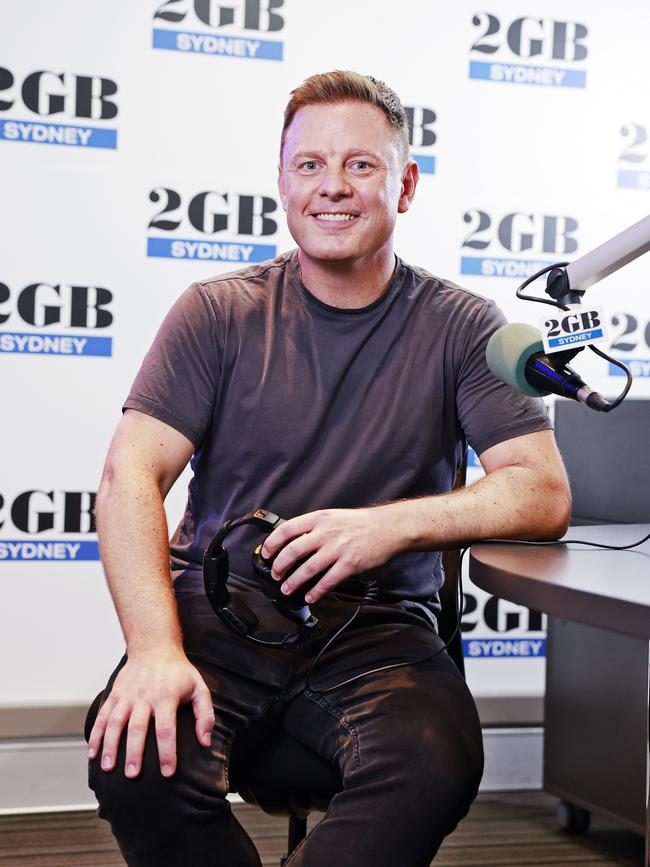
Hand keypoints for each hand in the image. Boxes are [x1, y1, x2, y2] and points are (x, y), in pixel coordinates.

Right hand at [86, 650, 214, 778]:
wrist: (154, 646)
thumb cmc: (178, 671)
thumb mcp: (199, 687)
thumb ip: (205, 715)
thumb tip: (205, 741)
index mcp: (166, 696)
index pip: (166, 728)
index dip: (167, 752)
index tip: (168, 772)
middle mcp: (144, 696)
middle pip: (137, 728)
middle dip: (134, 753)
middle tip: (132, 775)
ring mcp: (126, 695)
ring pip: (115, 722)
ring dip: (110, 746)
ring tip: (108, 767)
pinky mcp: (114, 694)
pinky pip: (102, 716)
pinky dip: (95, 734)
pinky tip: (93, 752)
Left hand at [260, 506, 403, 602]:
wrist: (387, 527)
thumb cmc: (360, 523)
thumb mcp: (332, 517)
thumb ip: (313, 527)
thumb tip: (292, 541)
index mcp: (319, 519)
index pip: (287, 529)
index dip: (272, 543)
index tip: (266, 554)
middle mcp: (326, 533)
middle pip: (293, 551)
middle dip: (279, 566)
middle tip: (275, 574)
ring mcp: (338, 549)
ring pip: (307, 569)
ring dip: (293, 582)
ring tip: (287, 589)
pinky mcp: (349, 564)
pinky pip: (327, 581)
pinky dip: (316, 591)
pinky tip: (310, 596)